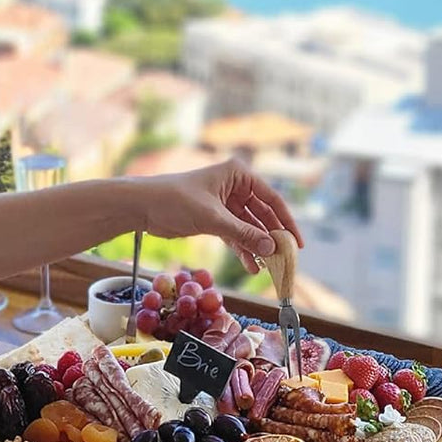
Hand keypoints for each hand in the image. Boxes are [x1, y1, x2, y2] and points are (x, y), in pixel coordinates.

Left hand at [139, 158, 303, 271]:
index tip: (297, 243)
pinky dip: (243, 249)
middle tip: (285, 259)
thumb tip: (272, 249)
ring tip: (269, 267)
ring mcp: (225, 204)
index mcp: (239, 174)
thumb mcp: (213, 218)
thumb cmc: (176, 200)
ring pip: (250, 227)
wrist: (143, 206)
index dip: (286, 221)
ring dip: (258, 246)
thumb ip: (243, 233)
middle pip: (262, 214)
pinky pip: (236, 235)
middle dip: (272, 237)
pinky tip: (251, 266)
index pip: (271, 199)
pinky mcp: (215, 219)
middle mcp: (235, 186)